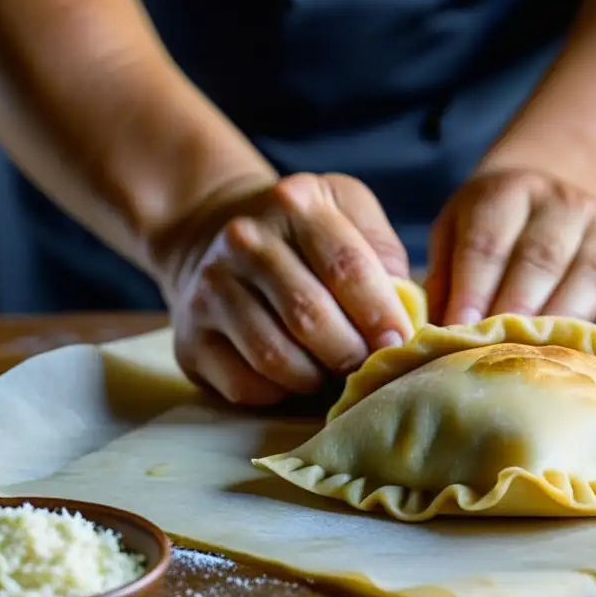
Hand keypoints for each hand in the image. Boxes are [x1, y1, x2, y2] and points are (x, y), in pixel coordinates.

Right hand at [163, 173, 415, 405]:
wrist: (213, 231)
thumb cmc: (303, 231)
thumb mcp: (349, 211)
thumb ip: (383, 251)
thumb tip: (405, 311)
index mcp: (295, 203)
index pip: (348, 268)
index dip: (381, 315)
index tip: (400, 343)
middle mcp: (244, 240)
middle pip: (310, 317)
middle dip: (352, 353)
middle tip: (370, 366)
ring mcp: (211, 289)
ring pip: (276, 357)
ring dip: (317, 377)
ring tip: (335, 372)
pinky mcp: (190, 337)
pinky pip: (246, 385)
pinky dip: (281, 393)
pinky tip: (296, 377)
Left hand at [424, 168, 595, 341]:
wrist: (551, 199)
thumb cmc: (493, 233)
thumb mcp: (456, 236)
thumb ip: (445, 280)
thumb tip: (431, 337)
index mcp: (507, 194)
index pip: (488, 242)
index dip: (472, 287)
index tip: (458, 330)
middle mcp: (562, 203)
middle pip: (540, 258)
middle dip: (518, 307)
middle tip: (499, 352)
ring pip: (591, 273)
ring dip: (567, 319)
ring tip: (548, 361)